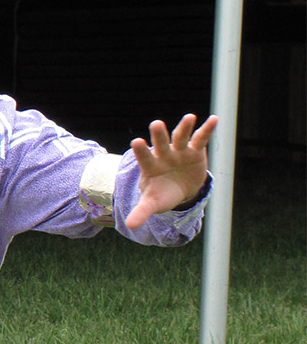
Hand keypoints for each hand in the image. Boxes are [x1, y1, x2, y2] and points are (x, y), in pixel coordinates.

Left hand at [125, 114, 217, 228]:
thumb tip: (131, 227)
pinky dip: (207, 129)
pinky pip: (200, 138)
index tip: (137, 141)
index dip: (142, 150)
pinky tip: (213, 119)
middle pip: (161, 143)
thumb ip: (142, 211)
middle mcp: (163, 155)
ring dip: (184, 127)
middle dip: (159, 135)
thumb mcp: (152, 203)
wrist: (178, 188)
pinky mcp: (194, 150)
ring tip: (189, 117)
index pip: (144, 157)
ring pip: (180, 137)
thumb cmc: (161, 193)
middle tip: (156, 124)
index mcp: (150, 166)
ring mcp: (179, 151)